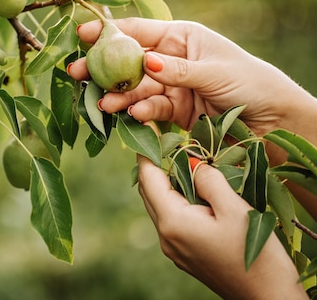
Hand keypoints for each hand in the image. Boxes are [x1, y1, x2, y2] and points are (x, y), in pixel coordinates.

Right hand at [67, 18, 316, 137]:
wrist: (274, 121)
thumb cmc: (251, 83)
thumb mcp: (214, 71)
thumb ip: (177, 70)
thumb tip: (146, 63)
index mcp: (181, 38)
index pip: (138, 32)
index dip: (109, 33)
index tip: (82, 35)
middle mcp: (171, 60)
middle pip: (129, 62)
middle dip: (104, 68)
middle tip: (76, 73)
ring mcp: (170, 86)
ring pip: (136, 89)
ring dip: (119, 96)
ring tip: (104, 104)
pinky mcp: (174, 112)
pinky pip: (151, 110)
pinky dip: (141, 113)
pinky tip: (133, 116)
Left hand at [137, 154, 306, 299]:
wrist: (267, 297)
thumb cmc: (254, 253)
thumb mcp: (234, 209)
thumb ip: (209, 179)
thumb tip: (191, 161)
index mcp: (172, 221)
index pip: (147, 178)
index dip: (146, 152)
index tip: (148, 130)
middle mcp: (165, 235)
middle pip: (148, 191)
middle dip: (155, 165)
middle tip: (167, 140)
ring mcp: (172, 247)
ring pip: (159, 205)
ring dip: (167, 183)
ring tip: (184, 161)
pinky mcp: (183, 253)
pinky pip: (171, 218)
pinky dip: (176, 199)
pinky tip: (195, 190)